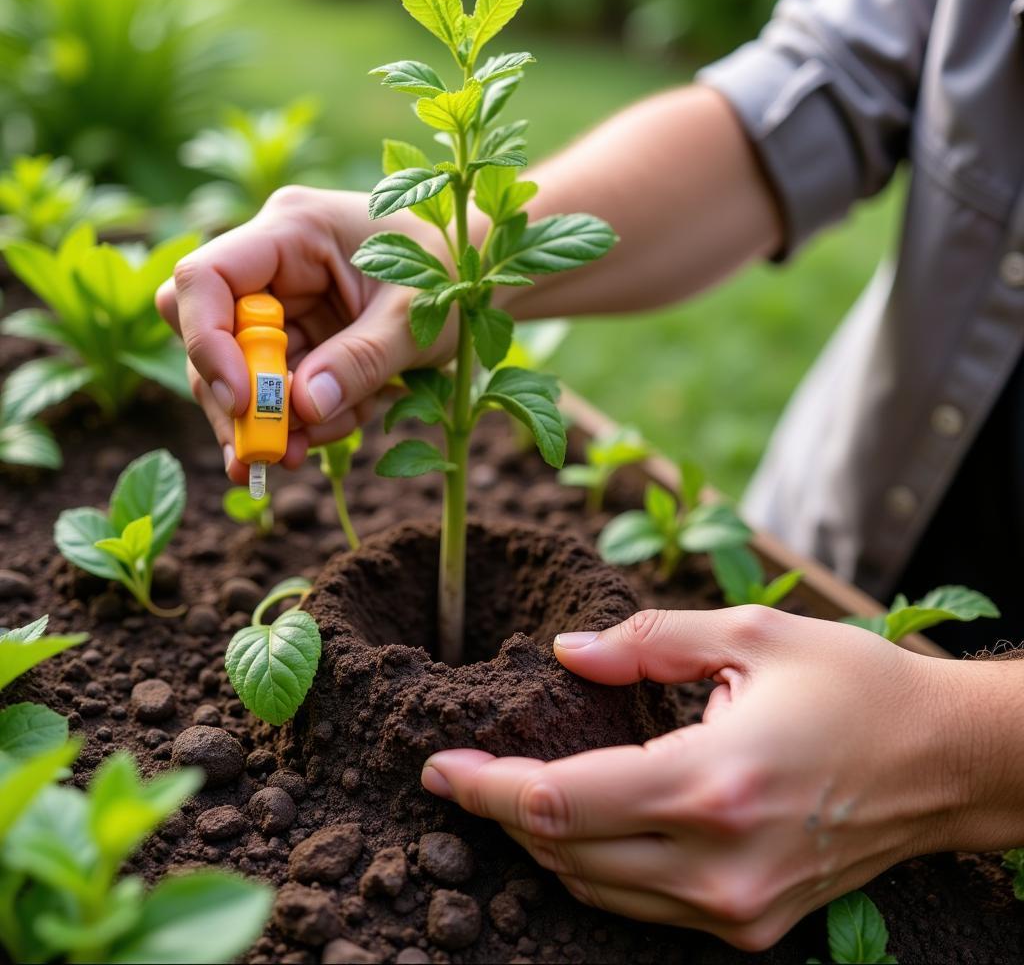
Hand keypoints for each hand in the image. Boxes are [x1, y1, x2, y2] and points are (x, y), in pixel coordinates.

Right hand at [156, 186, 447, 483]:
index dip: (207, 341)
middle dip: (235, 402)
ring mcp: (285, 305)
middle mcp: (274, 264)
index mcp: (294, 230)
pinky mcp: (300, 339)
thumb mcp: (417, 319)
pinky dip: (304, 420)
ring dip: (271, 422)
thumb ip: (361, 360)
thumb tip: (302, 408)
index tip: (242, 402)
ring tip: (309, 452)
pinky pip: (280, 390)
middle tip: (262, 455)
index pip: (206, 279)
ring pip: (239, 374)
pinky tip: (341, 425)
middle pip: (211, 336)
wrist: (482, 278)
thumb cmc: (454, 276)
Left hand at [420, 606, 970, 950]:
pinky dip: (593, 864)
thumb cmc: (854, 687)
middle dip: (501, 812)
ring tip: (510, 792)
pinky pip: (639, 902)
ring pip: (595, 888)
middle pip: (565, 851)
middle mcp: (718, 865)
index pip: (562, 801)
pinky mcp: (750, 925)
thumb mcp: (751, 636)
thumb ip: (649, 639)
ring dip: (542, 840)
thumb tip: (570, 651)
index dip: (486, 787)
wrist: (944, 763)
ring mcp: (735, 909)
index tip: (439, 765)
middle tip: (465, 771)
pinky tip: (580, 821)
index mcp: (713, 785)